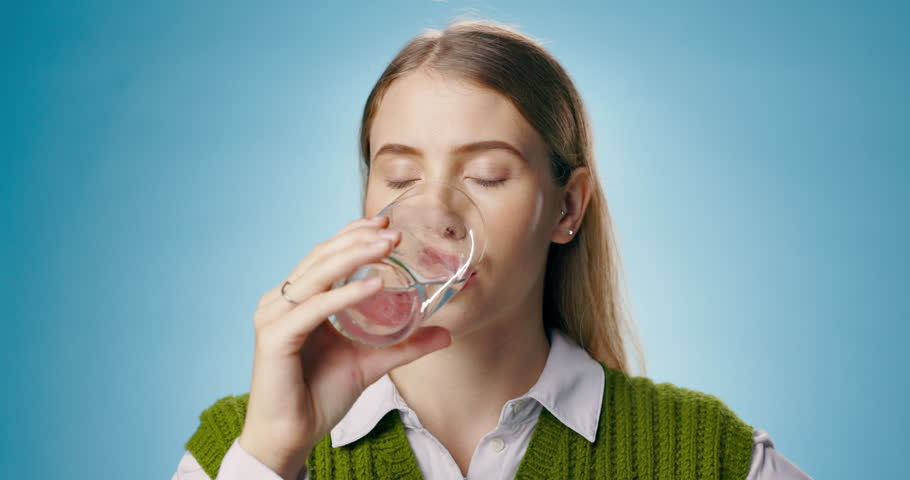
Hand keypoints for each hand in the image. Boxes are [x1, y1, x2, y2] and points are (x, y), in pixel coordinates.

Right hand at [237, 215, 451, 478]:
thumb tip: (445, 333)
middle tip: (393, 230)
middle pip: (320, 257)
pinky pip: (314, 308)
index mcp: (297, 300)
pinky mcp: (275, 337)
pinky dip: (345, 294)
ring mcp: (274, 316)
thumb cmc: (320, 397)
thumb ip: (404, 345)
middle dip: (358, 239)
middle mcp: (281, 301)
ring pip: (317, 274)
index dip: (351, 234)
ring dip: (354, 256)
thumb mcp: (370, 362)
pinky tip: (373, 286)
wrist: (291, 437)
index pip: (324, 256)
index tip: (385, 221)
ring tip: (387, 246)